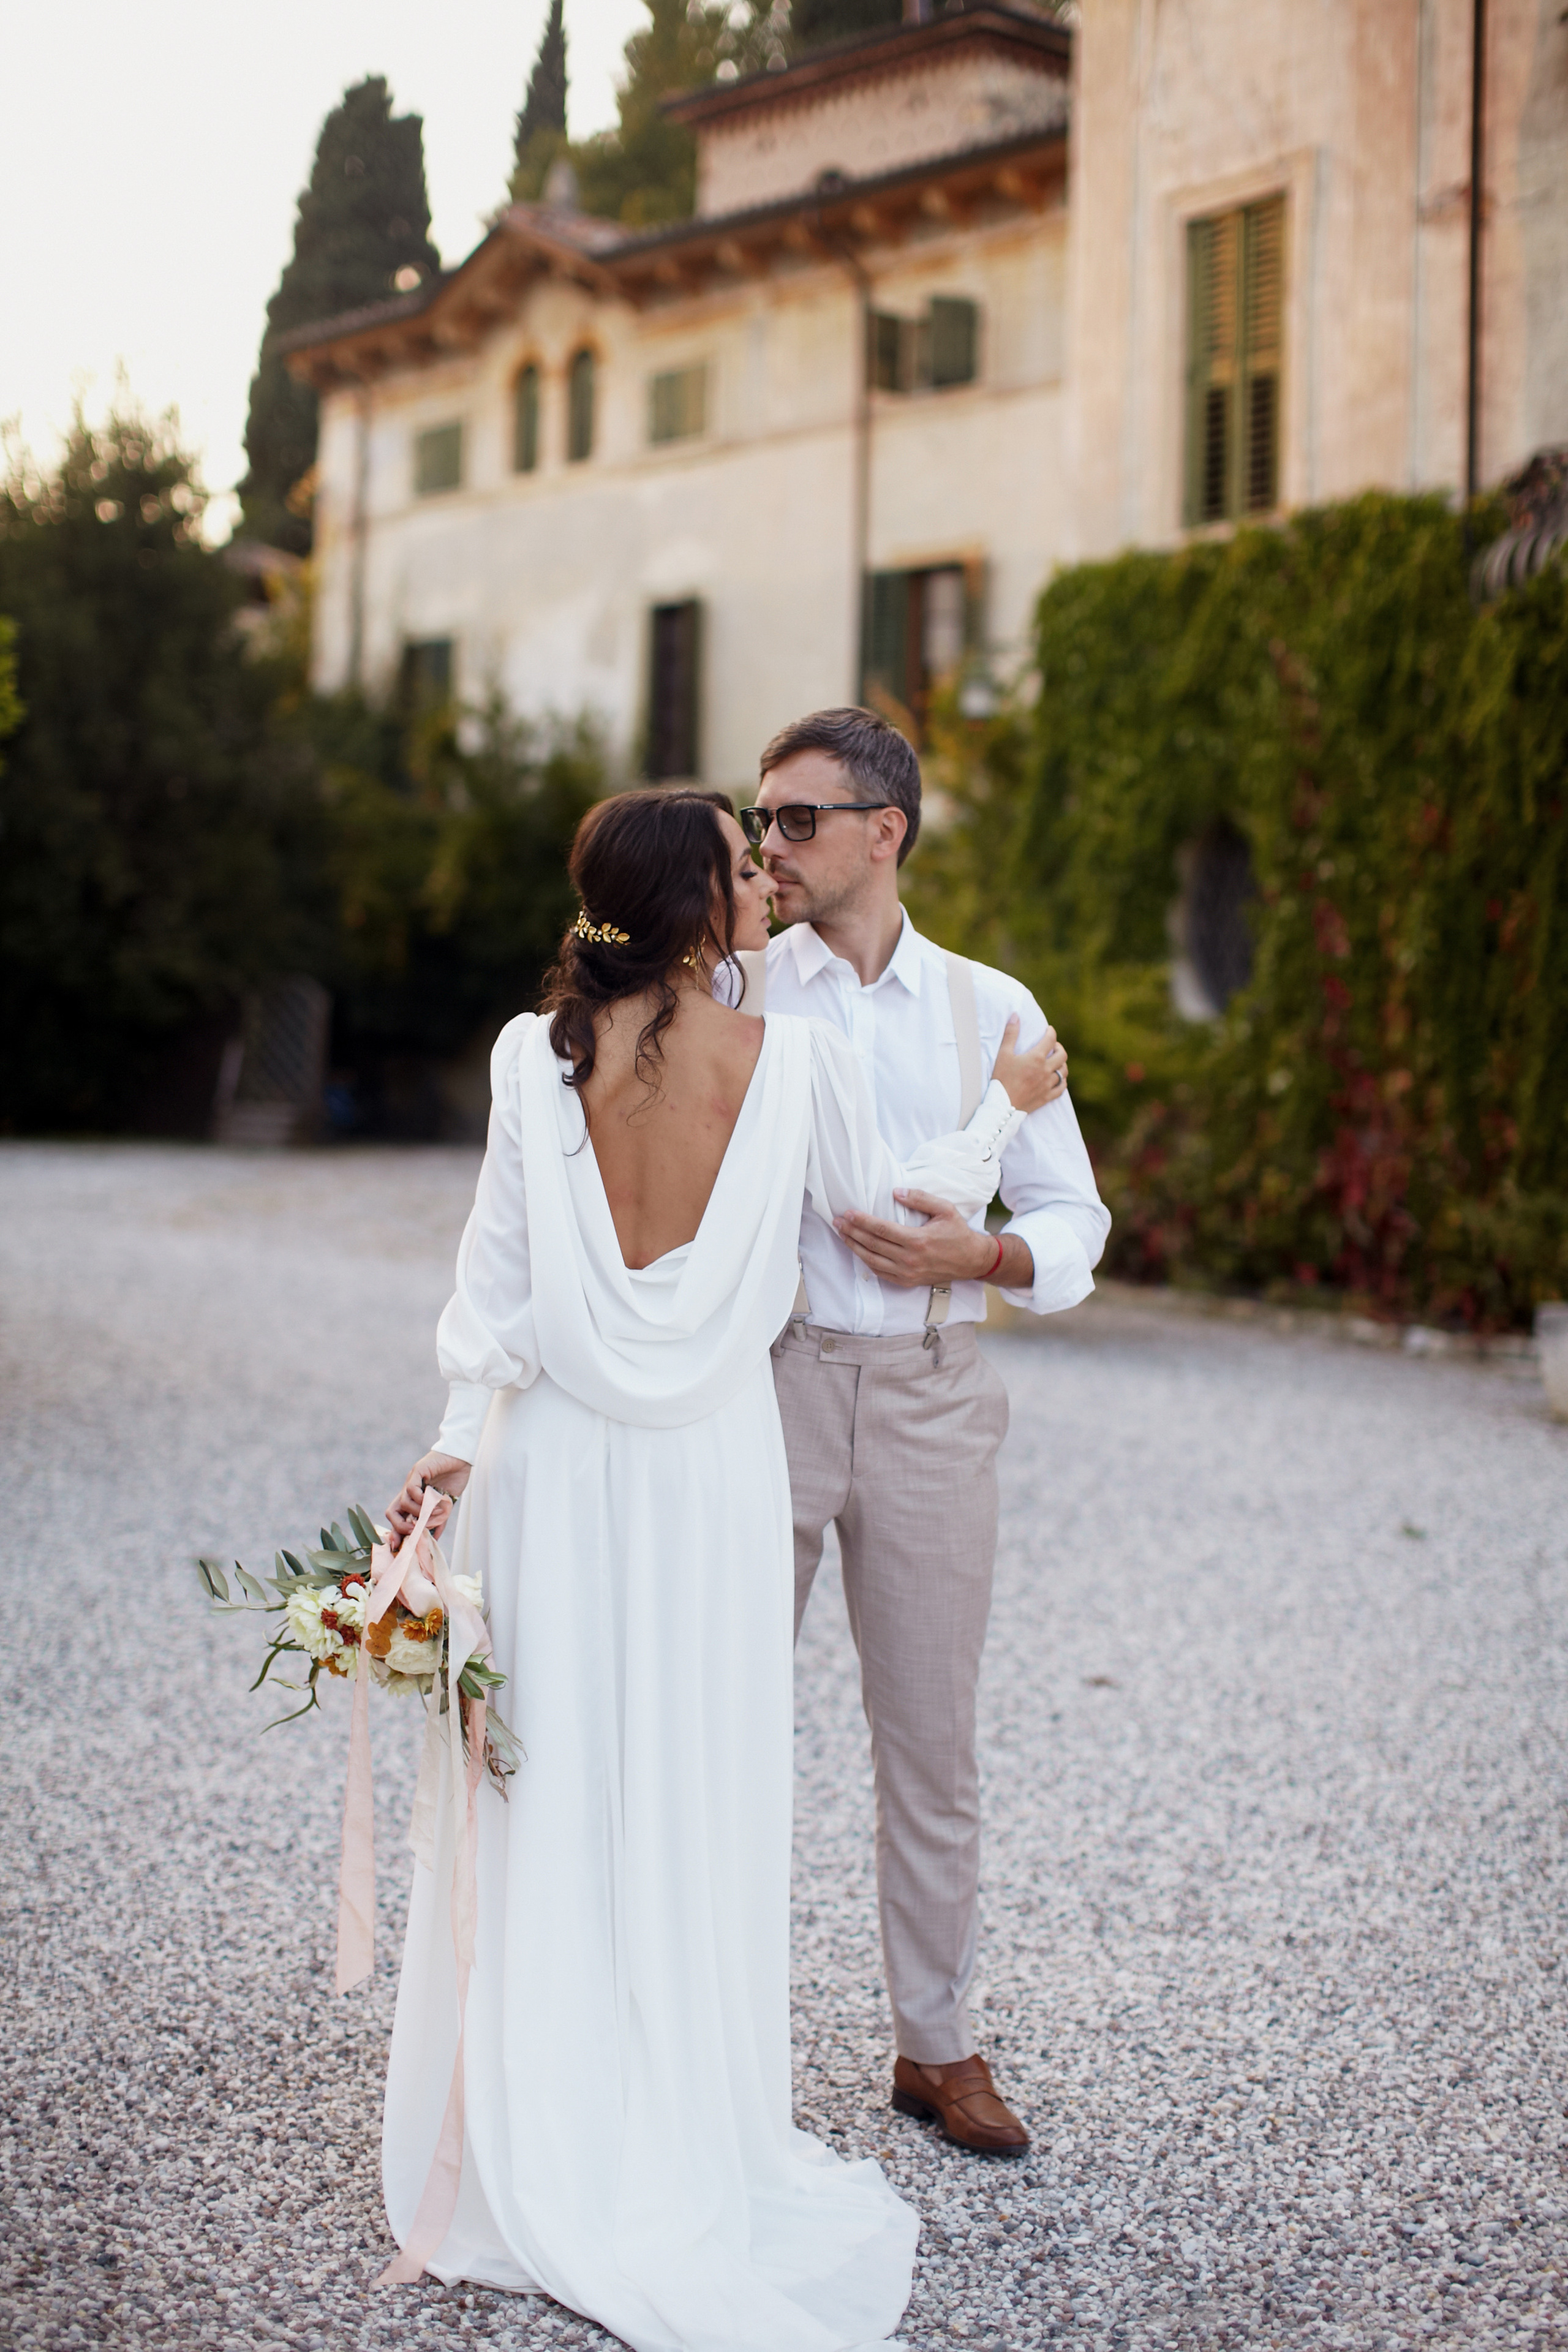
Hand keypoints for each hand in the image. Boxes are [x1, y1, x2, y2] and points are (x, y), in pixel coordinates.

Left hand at [385, 1451, 471, 1551]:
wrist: (461, 1458)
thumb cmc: (454, 1478)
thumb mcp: (446, 1505)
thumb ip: (439, 1520)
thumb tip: (433, 1539)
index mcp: (414, 1500)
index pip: (398, 1518)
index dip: (397, 1533)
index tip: (401, 1545)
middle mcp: (409, 1492)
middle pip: (391, 1512)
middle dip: (400, 1527)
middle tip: (416, 1530)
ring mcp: (411, 1481)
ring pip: (402, 1504)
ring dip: (419, 1513)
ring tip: (435, 1512)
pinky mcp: (417, 1471)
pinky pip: (411, 1490)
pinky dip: (421, 1499)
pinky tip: (433, 1499)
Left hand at [834, 1190, 998, 1289]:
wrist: (971, 1261)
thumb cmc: (958, 1233)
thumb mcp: (945, 1209)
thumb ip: (920, 1199)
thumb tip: (896, 1191)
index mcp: (918, 1240)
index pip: (881, 1229)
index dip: (862, 1221)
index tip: (848, 1213)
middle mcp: (910, 1259)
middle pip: (872, 1245)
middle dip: (852, 1232)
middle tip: (837, 1222)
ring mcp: (908, 1273)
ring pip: (872, 1261)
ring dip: (854, 1247)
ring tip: (842, 1235)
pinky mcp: (907, 1282)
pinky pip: (881, 1273)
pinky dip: (867, 1262)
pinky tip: (858, 1251)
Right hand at [991, 1013, 1066, 1113]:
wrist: (1002, 1106)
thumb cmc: (1000, 1079)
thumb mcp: (1003, 1054)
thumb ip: (1010, 1034)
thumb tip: (1015, 1015)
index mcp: (1036, 1058)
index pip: (1050, 1040)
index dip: (1051, 1032)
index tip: (1049, 1030)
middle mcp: (1045, 1070)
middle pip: (1062, 1055)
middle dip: (1059, 1047)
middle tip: (1053, 1046)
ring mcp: (1048, 1085)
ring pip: (1064, 1071)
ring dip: (1062, 1064)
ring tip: (1056, 1062)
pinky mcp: (1047, 1097)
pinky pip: (1062, 1088)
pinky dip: (1062, 1081)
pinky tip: (1058, 1079)